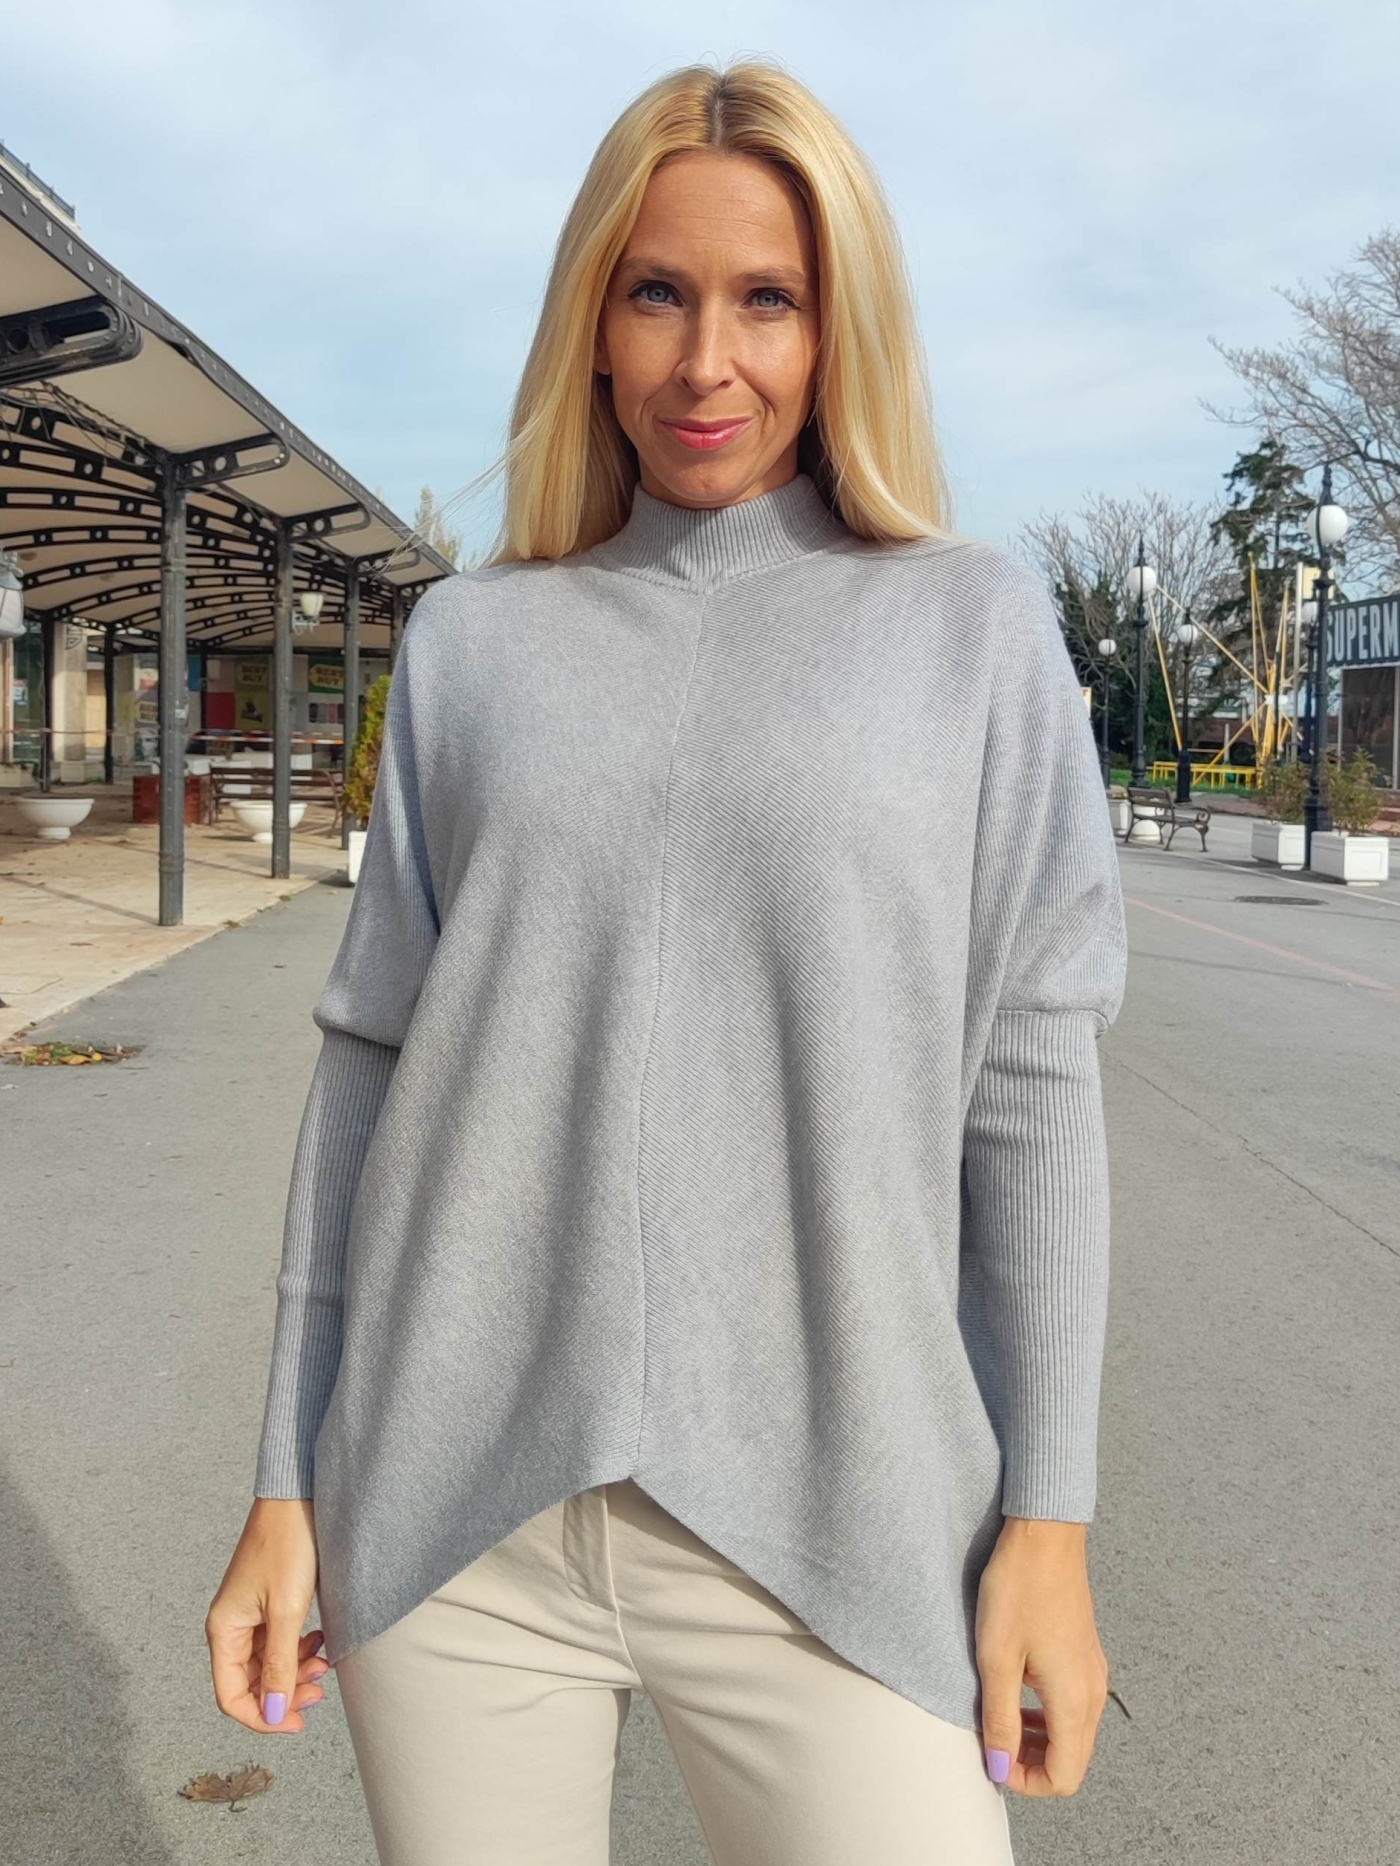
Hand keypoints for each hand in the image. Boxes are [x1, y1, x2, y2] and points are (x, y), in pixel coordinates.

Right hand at [206, 1497, 331, 1733]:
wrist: (299, 1495)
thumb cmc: (289, 1544)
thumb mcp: (287, 1610)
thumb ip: (280, 1665)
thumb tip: (274, 1714)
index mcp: (224, 1630)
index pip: (231, 1697)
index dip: (263, 1718)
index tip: (298, 1723)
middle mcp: (231, 1625)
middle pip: (251, 1683)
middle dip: (284, 1695)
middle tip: (319, 1691)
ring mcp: (250, 1613)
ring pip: (268, 1663)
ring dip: (294, 1672)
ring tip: (324, 1664)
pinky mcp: (269, 1601)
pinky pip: (278, 1641)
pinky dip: (298, 1649)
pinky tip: (319, 1640)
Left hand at [974, 1515, 1108, 1796]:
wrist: (1045, 1533)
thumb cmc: (1018, 1588)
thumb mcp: (997, 1658)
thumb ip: (999, 1719)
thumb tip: (1000, 1767)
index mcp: (1074, 1700)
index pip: (1064, 1777)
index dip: (1027, 1782)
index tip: (993, 1759)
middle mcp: (1093, 1693)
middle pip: (1072, 1759)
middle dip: (1032, 1763)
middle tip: (993, 1741)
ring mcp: (1093, 1672)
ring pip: (1073, 1733)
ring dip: (1038, 1738)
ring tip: (1000, 1716)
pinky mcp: (1086, 1654)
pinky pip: (1072, 1704)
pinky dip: (1047, 1713)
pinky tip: (1017, 1688)